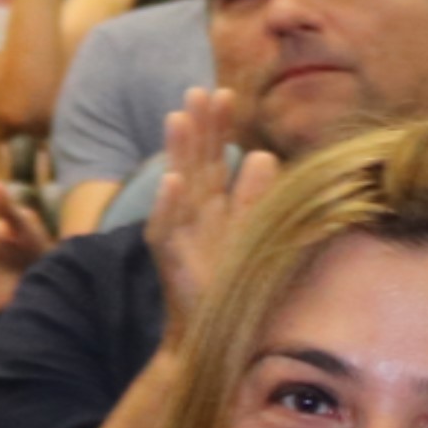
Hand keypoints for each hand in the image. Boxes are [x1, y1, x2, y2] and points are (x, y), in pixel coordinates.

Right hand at [145, 86, 273, 318]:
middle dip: (197, 128)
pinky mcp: (171, 260)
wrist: (217, 336)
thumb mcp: (249, 234)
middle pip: (194, 163)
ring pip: (177, 186)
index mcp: (212, 206)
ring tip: (178, 118)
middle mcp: (193, 215)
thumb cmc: (234, 287)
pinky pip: (166, 230)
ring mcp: (180, 235)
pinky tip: (172, 182)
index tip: (224, 93)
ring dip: (177, 153)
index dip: (217, 127)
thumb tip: (262, 154)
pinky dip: (168, 206)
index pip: (213, 157)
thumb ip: (252, 197)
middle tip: (200, 90)